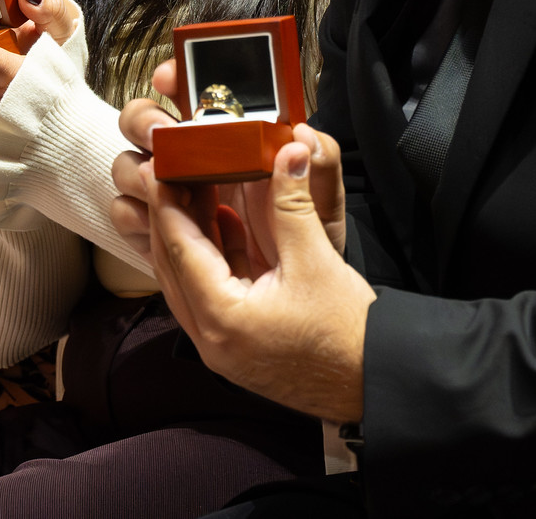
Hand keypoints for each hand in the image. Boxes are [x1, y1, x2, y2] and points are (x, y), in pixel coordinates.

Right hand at [108, 60, 344, 264]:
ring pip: (127, 167)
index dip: (175, 77)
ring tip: (161, 189)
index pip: (192, 90)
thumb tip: (303, 136)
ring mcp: (169, 193)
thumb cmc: (307, 235)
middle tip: (160, 136)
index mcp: (230, 134)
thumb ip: (322, 165)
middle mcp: (192, 157)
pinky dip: (136, 219)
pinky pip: (127, 216)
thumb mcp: (324, 201)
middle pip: (142, 122)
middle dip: (143, 121)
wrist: (295, 292)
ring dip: (136, 173)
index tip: (169, 79)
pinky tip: (161, 229)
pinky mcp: (156, 231)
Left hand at [110, 92, 365, 420]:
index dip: (168, 204)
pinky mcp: (236, 345)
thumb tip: (289, 153)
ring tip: (196, 189)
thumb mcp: (316, 260)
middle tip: (173, 172)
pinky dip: (212, 257)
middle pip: (173, 266)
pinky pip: (209, 293)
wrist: (374, 383)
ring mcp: (221, 346)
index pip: (179, 249)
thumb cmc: (347, 333)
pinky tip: (224, 223)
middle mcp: (210, 338)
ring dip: (192, 236)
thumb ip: (292, 204)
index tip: (161, 167)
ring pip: (188, 280)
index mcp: (222, 317)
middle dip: (172, 217)